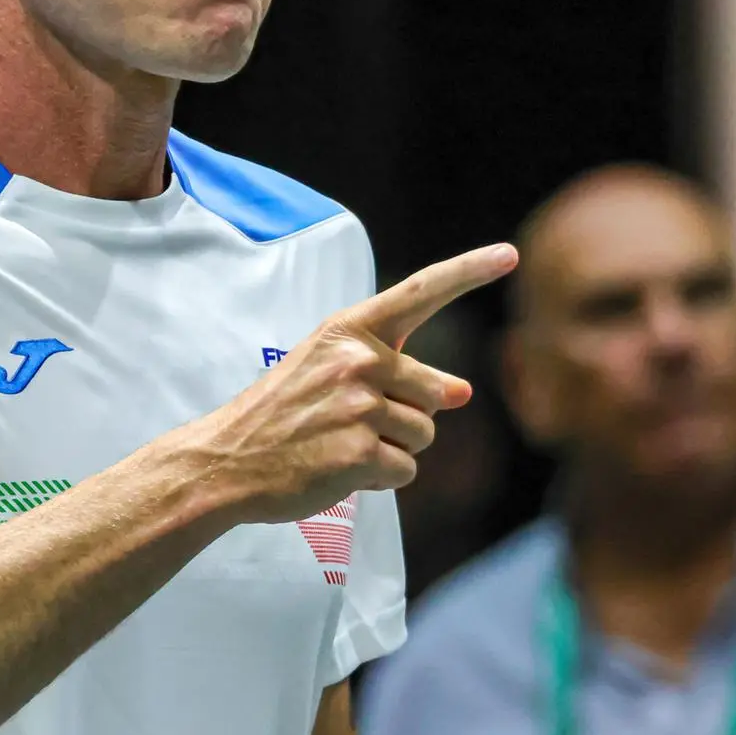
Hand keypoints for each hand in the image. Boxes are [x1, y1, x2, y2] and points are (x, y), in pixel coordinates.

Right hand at [193, 244, 518, 524]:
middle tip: (351, 423)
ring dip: (392, 450)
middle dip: (408, 416)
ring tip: (340, 445)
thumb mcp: (328, 371)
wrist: (226, 459)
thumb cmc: (281, 414)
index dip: (469, 271)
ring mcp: (359, 406)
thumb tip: (463, 393)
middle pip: (435, 393)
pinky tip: (338, 470)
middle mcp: (358, 360)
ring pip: (423, 435)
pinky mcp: (359, 453)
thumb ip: (395, 372)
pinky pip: (405, 470)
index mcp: (348, 330)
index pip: (420, 292)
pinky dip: (379, 479)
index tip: (509, 255)